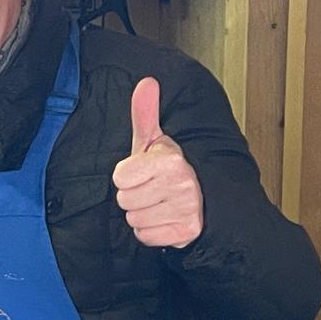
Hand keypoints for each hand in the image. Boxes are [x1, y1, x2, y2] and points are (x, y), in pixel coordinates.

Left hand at [112, 77, 202, 248]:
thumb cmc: (167, 169)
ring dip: (142, 214)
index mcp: (170, 159)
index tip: (143, 172)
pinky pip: (145, 237)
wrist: (201, 199)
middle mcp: (182, 183)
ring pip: (134, 219)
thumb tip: (146, 82)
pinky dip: (151, 232)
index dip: (126, 176)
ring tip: (159, 203)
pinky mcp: (186, 232)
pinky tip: (164, 219)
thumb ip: (145, 114)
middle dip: (133, 196)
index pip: (119, 178)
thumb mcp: (153, 141)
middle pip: (124, 200)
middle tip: (152, 189)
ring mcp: (186, 209)